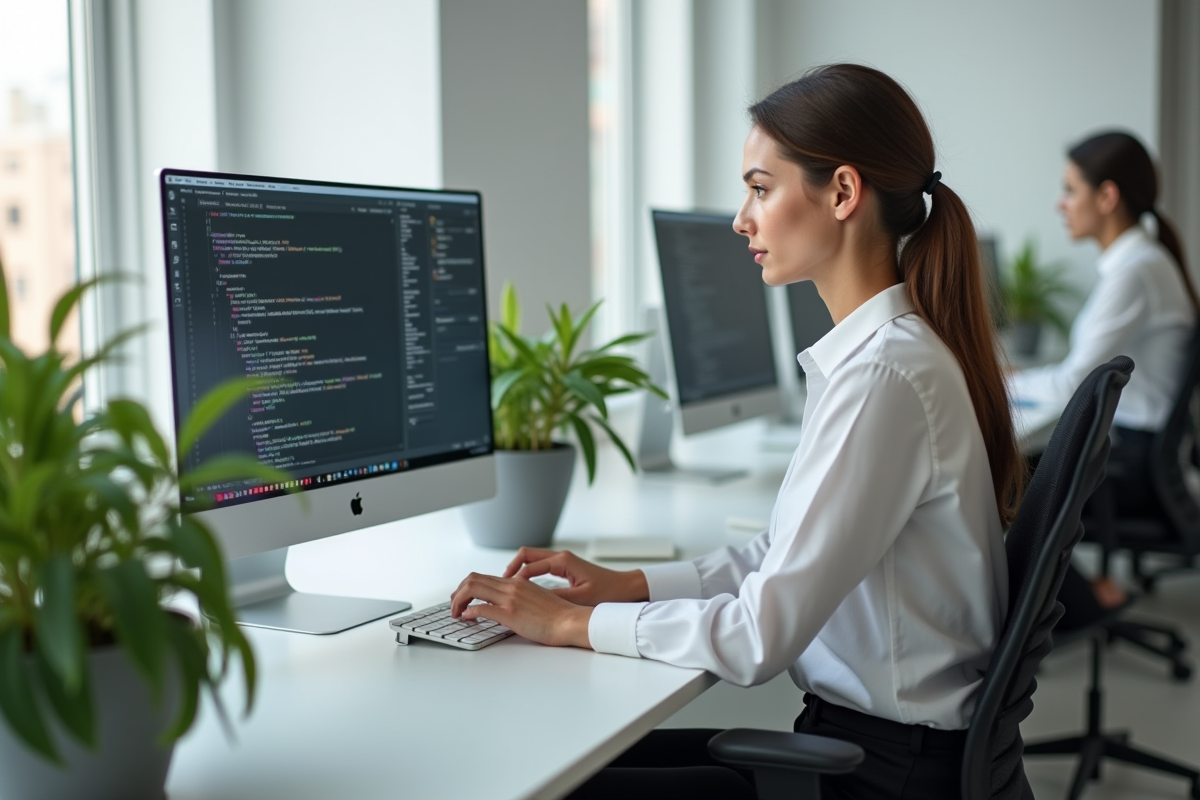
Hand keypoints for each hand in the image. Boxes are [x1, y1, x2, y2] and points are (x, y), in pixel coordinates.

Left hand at [449, 573, 591, 647]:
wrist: (570, 621)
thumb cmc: (557, 615)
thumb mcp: (535, 599)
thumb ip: (519, 597)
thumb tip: (504, 604)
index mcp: (517, 582)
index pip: (483, 577)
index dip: (467, 586)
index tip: (462, 597)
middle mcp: (511, 586)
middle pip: (473, 579)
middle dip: (457, 592)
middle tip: (453, 605)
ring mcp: (510, 599)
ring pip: (472, 589)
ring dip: (458, 601)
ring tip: (455, 613)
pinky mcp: (510, 614)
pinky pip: (481, 608)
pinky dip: (468, 612)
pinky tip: (466, 619)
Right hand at [502, 547, 649, 605]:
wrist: (626, 588)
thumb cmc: (608, 592)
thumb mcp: (579, 598)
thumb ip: (555, 598)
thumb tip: (533, 600)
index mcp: (562, 561)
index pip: (529, 565)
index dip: (514, 578)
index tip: (504, 589)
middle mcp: (561, 557)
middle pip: (526, 555)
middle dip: (511, 567)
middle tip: (499, 583)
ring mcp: (563, 561)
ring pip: (532, 559)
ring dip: (519, 570)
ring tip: (507, 585)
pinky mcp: (565, 568)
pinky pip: (540, 566)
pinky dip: (529, 573)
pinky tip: (524, 587)